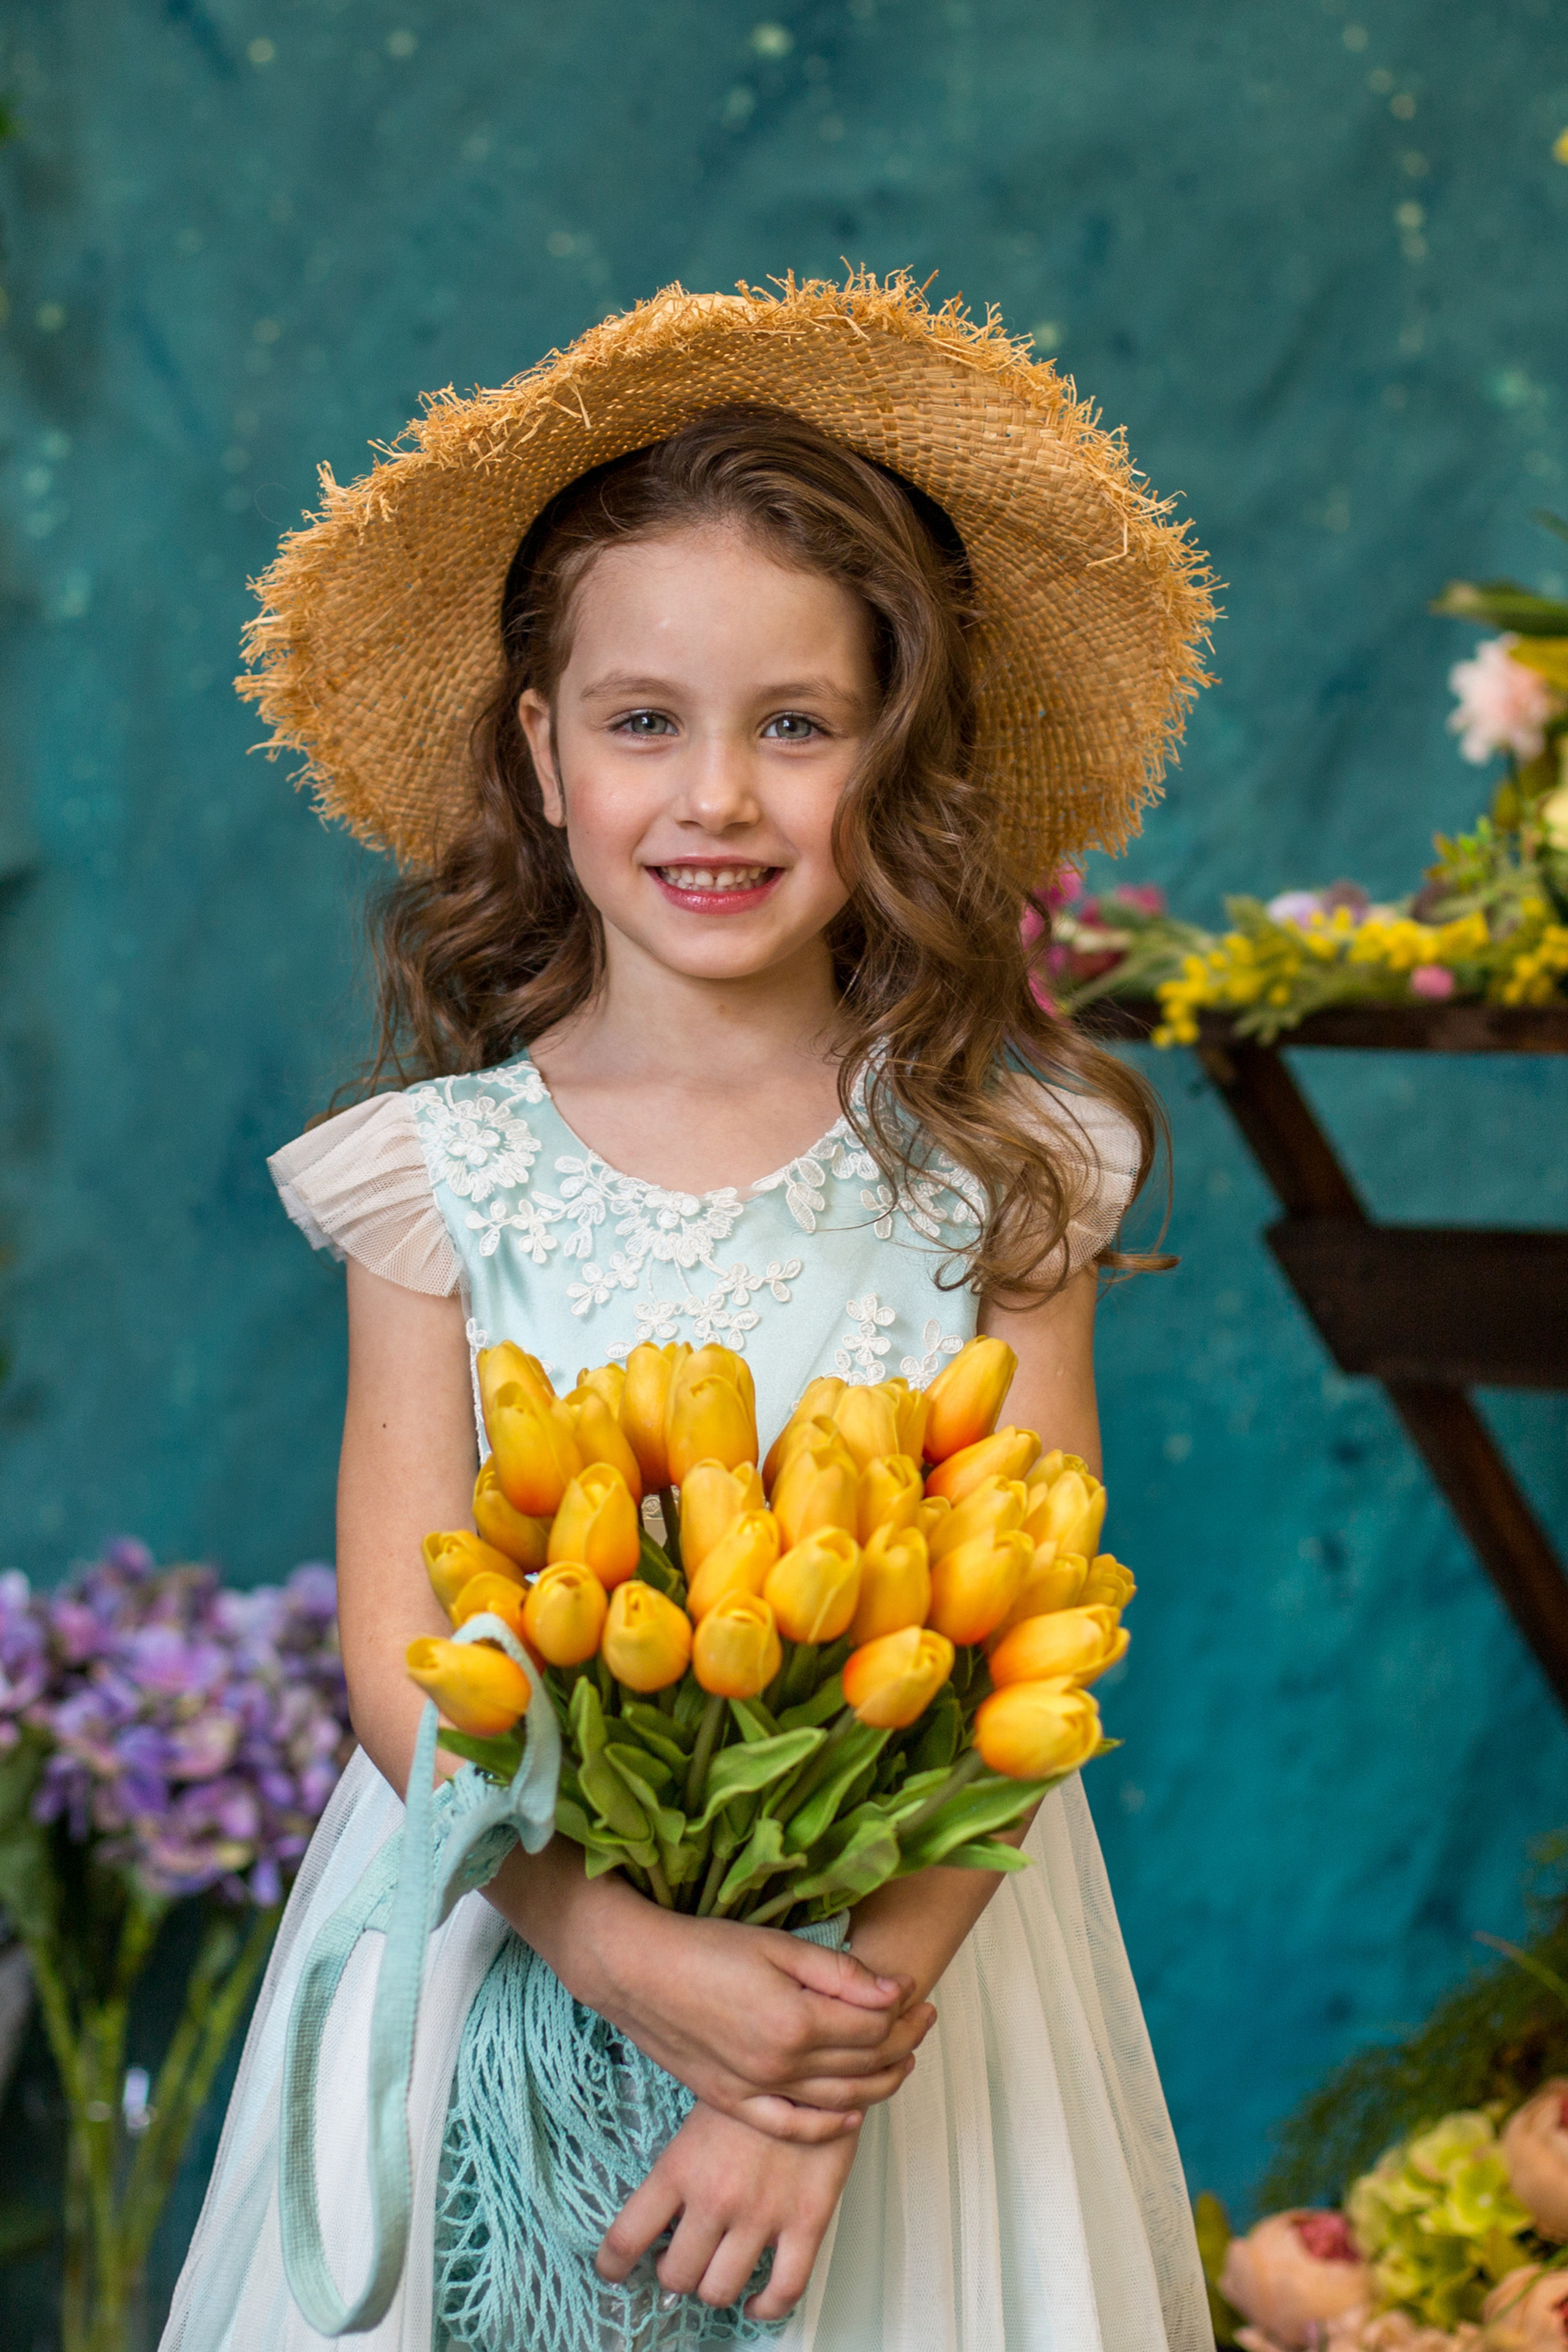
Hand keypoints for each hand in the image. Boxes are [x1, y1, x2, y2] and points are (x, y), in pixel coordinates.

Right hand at [589, 1901, 935, 2140]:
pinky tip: (849, 2116)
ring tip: (903, 2060)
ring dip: (878, 2083)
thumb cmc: (705, 1947)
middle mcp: (782, 2065)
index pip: (874, 2027)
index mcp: (798, 2021)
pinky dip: (827, 2126)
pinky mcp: (732, 2100)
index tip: (919, 1993)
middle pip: (862, 2064)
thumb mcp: (778, 1946)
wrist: (637, 1972)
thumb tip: (896, 1991)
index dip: (904, 2011)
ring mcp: (756, 2089)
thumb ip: (840, 1974)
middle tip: (924, 2021)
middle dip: (902, 2043)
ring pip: (837, 2099)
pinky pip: (792, 2126)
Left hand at [597, 2101, 857, 2321]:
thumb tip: (663, 2200)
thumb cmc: (758, 2076)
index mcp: (681, 2167)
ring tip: (716, 2272)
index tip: (613, 2270)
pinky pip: (784, 2289)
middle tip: (679, 2260)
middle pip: (676, 2275)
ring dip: (714, 2287)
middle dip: (674, 2274)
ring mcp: (762, 2214)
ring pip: (721, 2289)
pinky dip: (767, 2307)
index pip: (626, 2238)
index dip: (613, 2265)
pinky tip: (758, 2300)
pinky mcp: (806, 2221)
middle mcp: (716, 2198)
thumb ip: (682, 2157)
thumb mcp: (700, 2107)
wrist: (815, 2059)